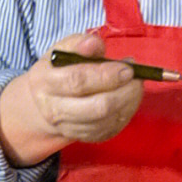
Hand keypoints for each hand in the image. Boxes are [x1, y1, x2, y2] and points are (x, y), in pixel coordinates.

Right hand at [0, 32, 143, 165]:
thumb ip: (79, 43)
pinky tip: (129, 99)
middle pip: (96, 108)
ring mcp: (69, 128)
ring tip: (135, 85)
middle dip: (123, 93)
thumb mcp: (62, 51)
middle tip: (136, 78)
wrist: (45, 103)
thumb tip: (94, 44)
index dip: (106, 75)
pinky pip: (110, 129)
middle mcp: (55, 110)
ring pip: (107, 121)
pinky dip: (125, 114)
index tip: (127, 68)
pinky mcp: (85, 138)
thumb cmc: (58, 71)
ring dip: (128, 103)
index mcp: (46, 83)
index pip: (78, 81)